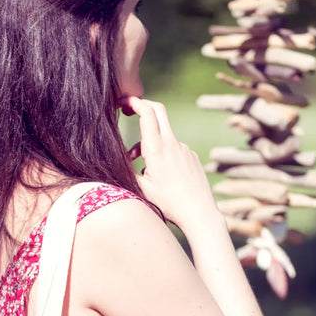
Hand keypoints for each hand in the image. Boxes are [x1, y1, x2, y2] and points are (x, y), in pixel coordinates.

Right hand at [123, 96, 220, 232]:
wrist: (199, 213)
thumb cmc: (169, 204)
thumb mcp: (141, 189)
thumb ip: (127, 170)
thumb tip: (116, 159)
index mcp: (157, 149)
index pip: (146, 113)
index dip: (134, 102)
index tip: (123, 102)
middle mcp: (172, 144)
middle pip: (158, 110)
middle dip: (143, 106)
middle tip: (130, 110)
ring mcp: (184, 149)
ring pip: (163, 135)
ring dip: (150, 142)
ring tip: (142, 166)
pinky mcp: (192, 156)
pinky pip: (174, 148)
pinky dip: (163, 154)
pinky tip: (163, 175)